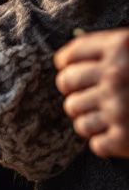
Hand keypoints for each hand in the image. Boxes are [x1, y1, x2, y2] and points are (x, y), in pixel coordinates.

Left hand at [56, 29, 128, 157]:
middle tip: (93, 96)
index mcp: (121, 46)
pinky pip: (95, 143)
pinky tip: (122, 133)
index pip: (68, 57)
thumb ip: (115, 51)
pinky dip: (107, 141)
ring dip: (91, 117)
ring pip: (77, 116)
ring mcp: (118, 107)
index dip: (68, 66)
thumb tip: (68, 62)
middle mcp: (115, 75)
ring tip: (111, 115)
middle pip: (66, 85)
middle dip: (76, 91)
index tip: (73, 72)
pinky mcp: (123, 138)